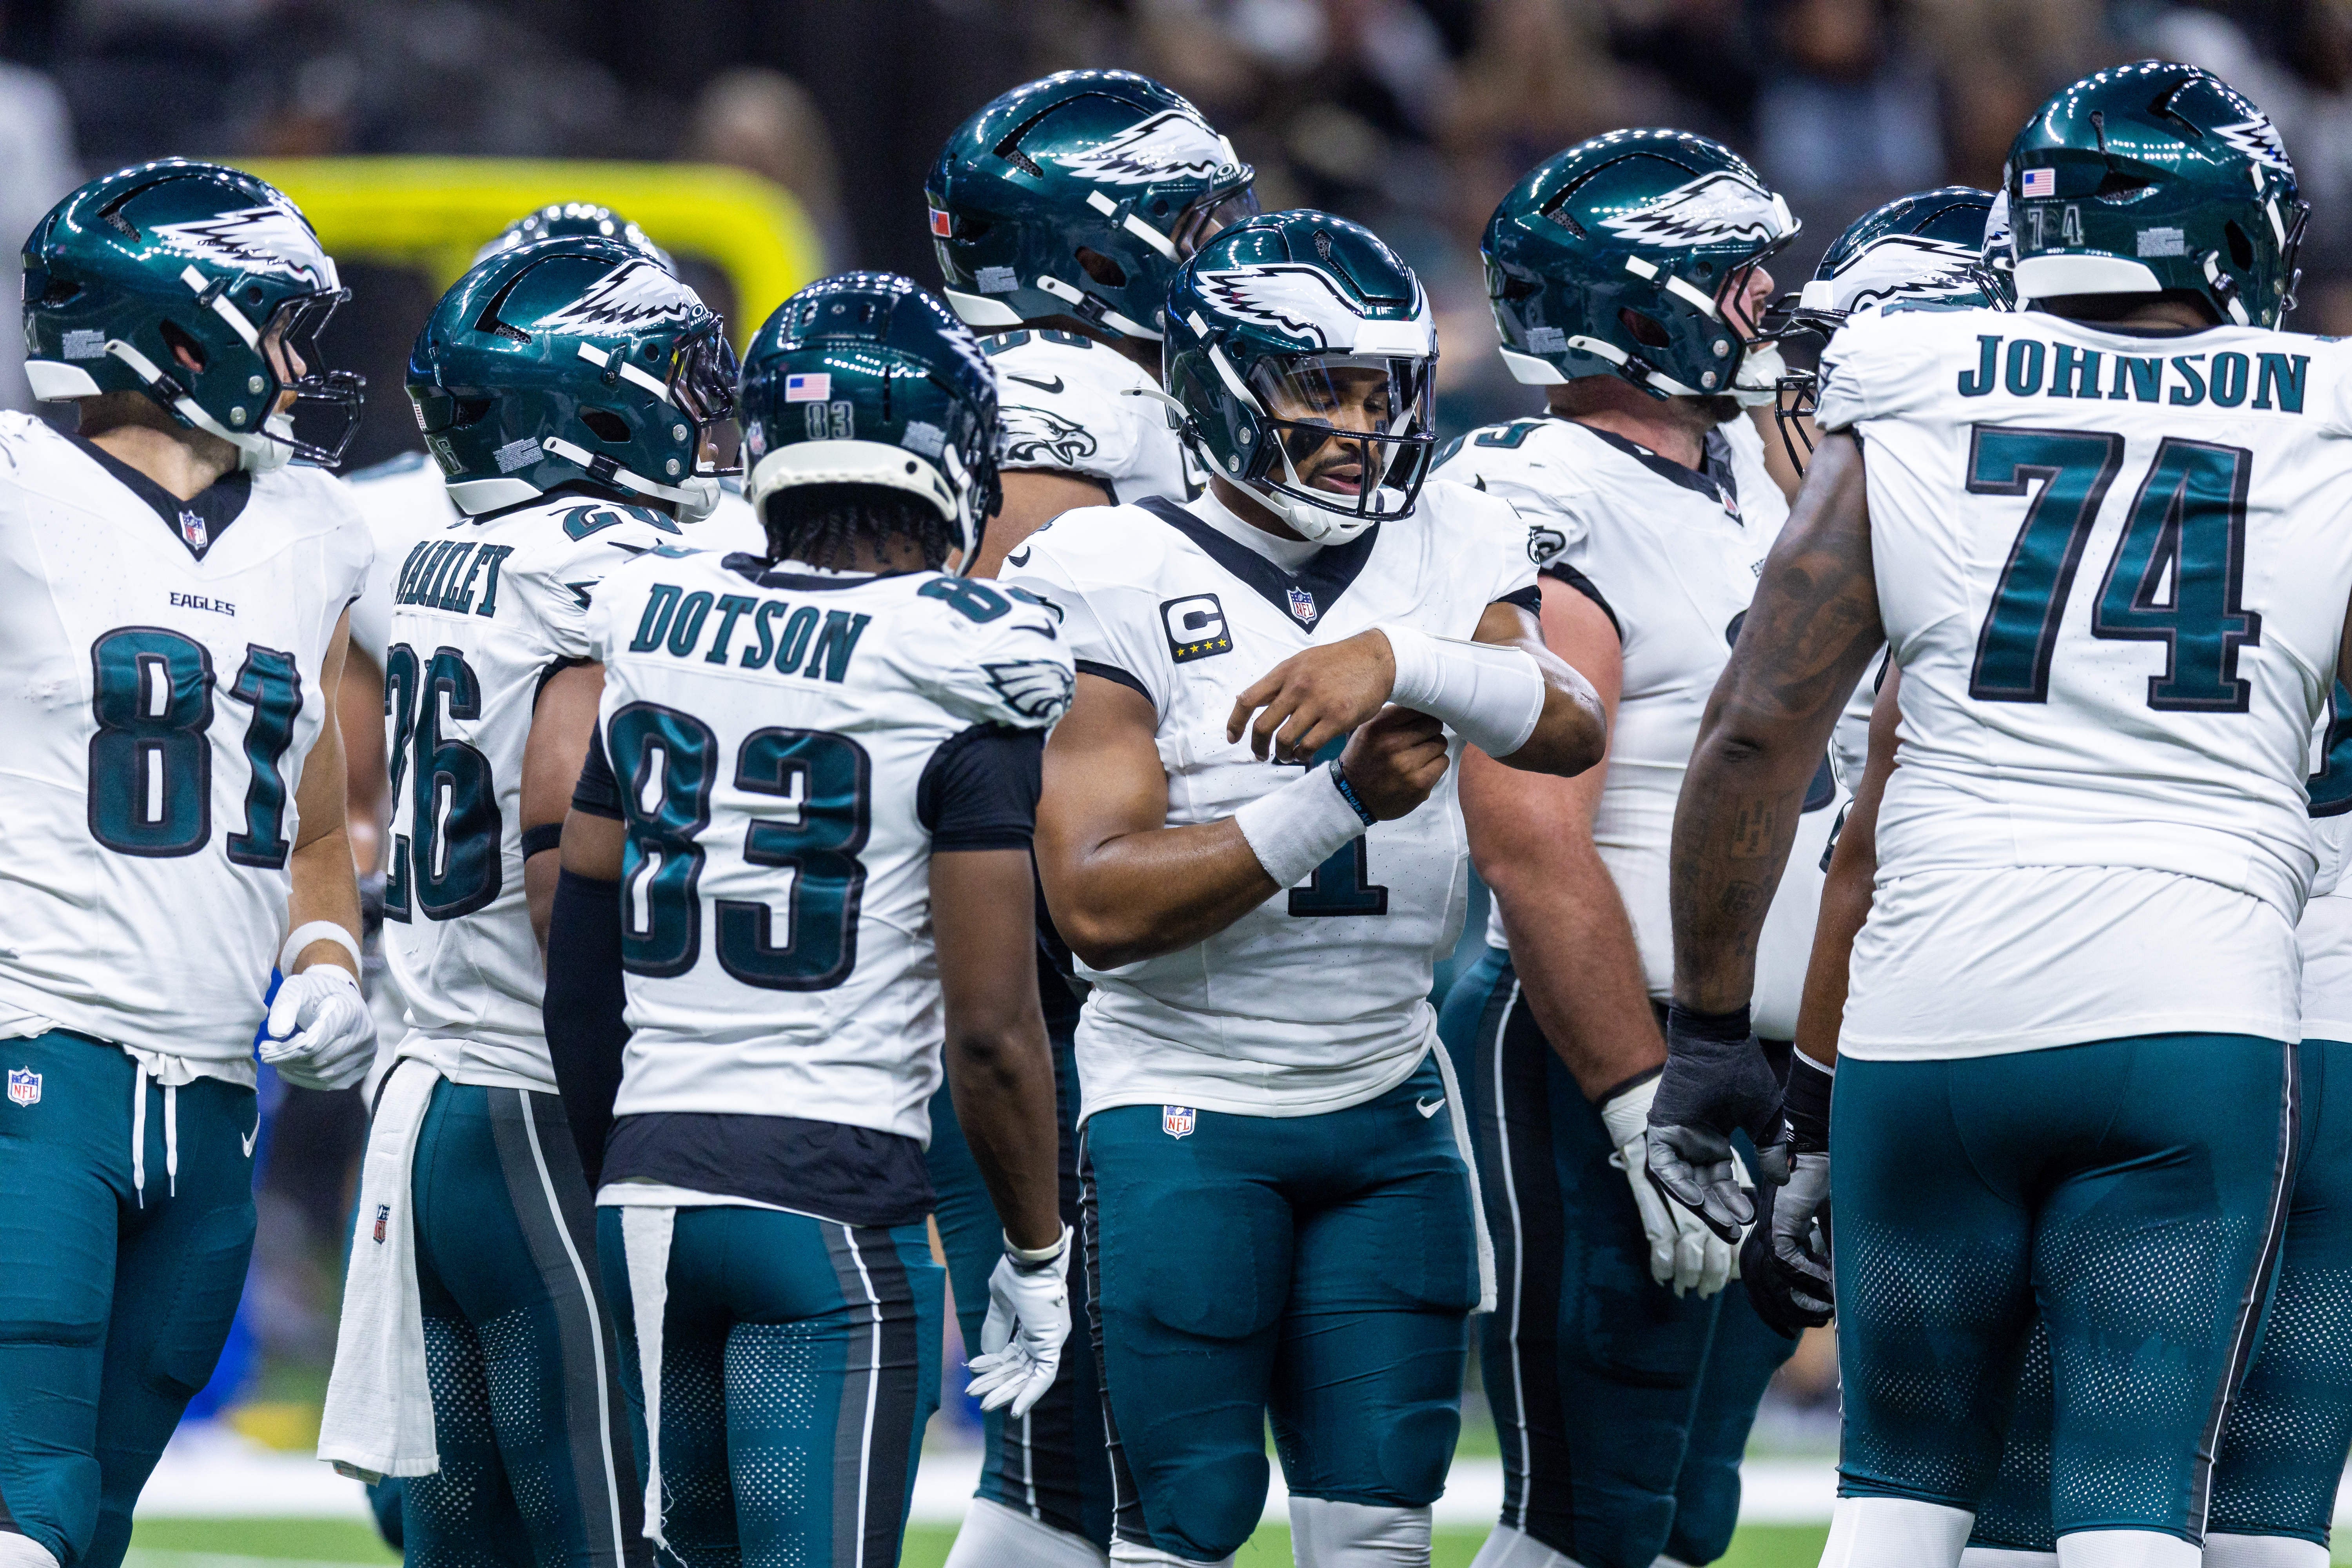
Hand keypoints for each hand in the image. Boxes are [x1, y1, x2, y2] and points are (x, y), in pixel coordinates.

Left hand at [259, 965, 375, 1090]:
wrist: (340, 997)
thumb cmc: (315, 991)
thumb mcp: (296, 988)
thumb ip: (284, 1006)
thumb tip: (277, 1033)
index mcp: (350, 1013)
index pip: (313, 1043)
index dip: (285, 1051)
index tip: (264, 1049)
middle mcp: (365, 1035)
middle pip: (318, 1061)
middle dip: (287, 1061)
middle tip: (267, 1055)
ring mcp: (367, 1053)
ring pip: (323, 1075)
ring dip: (295, 1071)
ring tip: (279, 1060)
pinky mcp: (363, 1067)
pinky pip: (330, 1083)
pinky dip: (307, 1079)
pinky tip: (293, 1068)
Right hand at [965, 1226, 1072, 1417]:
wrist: (1032, 1258)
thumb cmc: (1018, 1272)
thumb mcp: (1001, 1301)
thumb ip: (995, 1327)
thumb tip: (986, 1353)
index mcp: (1035, 1325)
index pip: (1014, 1355)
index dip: (993, 1366)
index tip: (973, 1371)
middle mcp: (1044, 1336)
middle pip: (1019, 1369)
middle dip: (996, 1385)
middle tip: (975, 1397)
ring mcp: (1049, 1341)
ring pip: (1028, 1376)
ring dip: (1006, 1391)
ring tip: (985, 1405)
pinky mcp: (1051, 1344)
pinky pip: (1043, 1376)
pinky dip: (1029, 1393)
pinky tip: (1014, 1408)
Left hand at [1227, 630, 1396, 761]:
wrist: (1376, 658)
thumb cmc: (1339, 661)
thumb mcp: (1302, 661)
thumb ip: (1280, 680)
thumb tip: (1252, 700)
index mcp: (1284, 672)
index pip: (1247, 700)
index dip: (1235, 723)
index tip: (1233, 737)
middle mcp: (1297, 687)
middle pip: (1262, 726)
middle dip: (1257, 747)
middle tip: (1260, 754)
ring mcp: (1317, 703)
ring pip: (1284, 740)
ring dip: (1281, 755)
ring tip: (1285, 757)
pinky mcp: (1337, 717)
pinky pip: (1309, 745)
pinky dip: (1302, 755)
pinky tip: (1304, 754)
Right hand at [1335, 707, 1448, 819]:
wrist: (1353, 798)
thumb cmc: (1363, 759)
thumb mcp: (1367, 729)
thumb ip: (1392, 715)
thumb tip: (1423, 704)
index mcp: (1379, 727)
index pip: (1417, 709)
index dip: (1421, 714)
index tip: (1417, 721)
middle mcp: (1393, 745)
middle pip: (1433, 725)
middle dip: (1429, 731)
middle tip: (1419, 740)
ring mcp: (1407, 767)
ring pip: (1440, 743)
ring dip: (1433, 748)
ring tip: (1418, 756)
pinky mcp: (1419, 785)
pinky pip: (1442, 763)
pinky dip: (1435, 764)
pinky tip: (1422, 769)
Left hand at [1645, 1005, 1787, 1242]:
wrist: (1719, 1041)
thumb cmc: (1743, 1073)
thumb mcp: (1766, 1118)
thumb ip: (1772, 1150)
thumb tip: (1784, 1181)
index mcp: (1714, 1139)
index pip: (1721, 1180)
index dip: (1733, 1201)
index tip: (1749, 1219)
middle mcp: (1693, 1141)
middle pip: (1702, 1186)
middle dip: (1717, 1210)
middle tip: (1734, 1233)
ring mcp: (1675, 1135)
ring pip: (1683, 1182)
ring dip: (1700, 1204)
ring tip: (1722, 1223)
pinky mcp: (1660, 1129)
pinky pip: (1664, 1165)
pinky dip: (1678, 1184)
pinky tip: (1697, 1200)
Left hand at [1740, 1151, 1832, 1335]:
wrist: (1829, 1147)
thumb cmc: (1833, 1178)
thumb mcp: (1833, 1221)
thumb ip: (1833, 1247)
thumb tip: (1842, 1281)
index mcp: (1779, 1231)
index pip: (1772, 1276)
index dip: (1788, 1301)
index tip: (1814, 1316)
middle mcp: (1769, 1232)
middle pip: (1765, 1283)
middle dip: (1790, 1308)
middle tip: (1820, 1320)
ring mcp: (1771, 1227)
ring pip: (1774, 1276)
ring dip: (1802, 1295)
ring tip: (1828, 1307)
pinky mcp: (1779, 1221)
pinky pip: (1786, 1260)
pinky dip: (1808, 1275)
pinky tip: (1829, 1284)